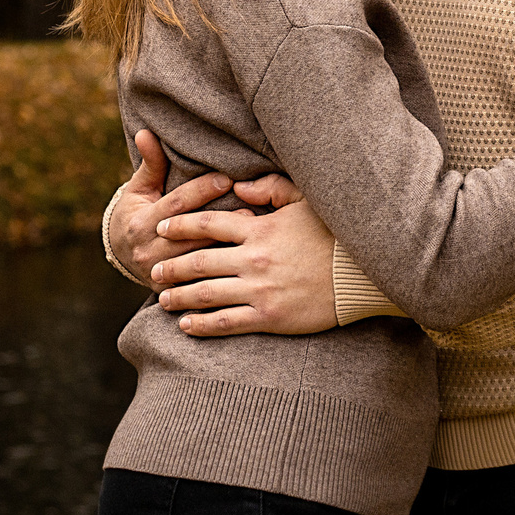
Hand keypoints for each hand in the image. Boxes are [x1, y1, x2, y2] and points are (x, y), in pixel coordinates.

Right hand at [109, 129, 238, 282]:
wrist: (123, 255)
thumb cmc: (137, 212)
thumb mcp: (139, 188)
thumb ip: (150, 164)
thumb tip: (145, 132)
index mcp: (142, 223)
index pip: (176, 205)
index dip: (200, 191)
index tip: (226, 178)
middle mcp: (149, 251)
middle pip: (190, 235)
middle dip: (220, 221)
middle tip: (251, 209)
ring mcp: (160, 275)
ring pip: (198, 262)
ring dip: (226, 248)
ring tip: (253, 235)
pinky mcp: (171, 293)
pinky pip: (199, 285)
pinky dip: (221, 275)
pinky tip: (244, 265)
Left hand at [151, 200, 338, 335]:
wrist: (360, 275)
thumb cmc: (334, 234)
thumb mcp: (305, 200)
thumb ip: (271, 189)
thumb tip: (239, 187)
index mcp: (259, 229)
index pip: (208, 224)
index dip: (180, 225)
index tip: (163, 229)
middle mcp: (254, 260)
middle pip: (199, 262)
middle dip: (171, 266)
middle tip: (154, 270)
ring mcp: (260, 290)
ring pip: (206, 294)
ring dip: (179, 297)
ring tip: (162, 299)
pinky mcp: (269, 316)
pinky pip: (226, 322)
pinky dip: (201, 325)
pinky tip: (186, 326)